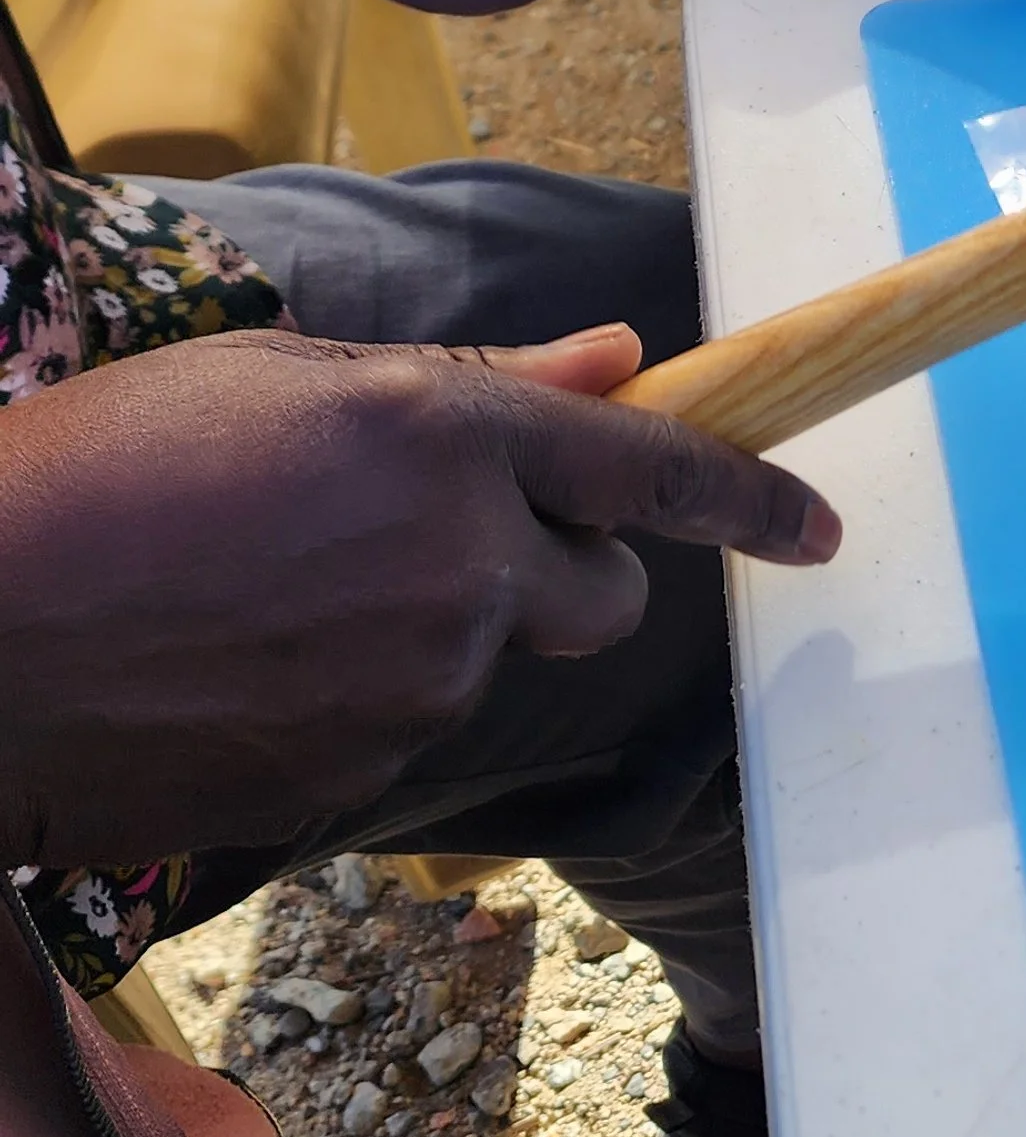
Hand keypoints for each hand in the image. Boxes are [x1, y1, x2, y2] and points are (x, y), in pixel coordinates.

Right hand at [0, 324, 838, 871]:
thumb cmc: (97, 476)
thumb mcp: (276, 380)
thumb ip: (474, 384)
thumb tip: (621, 358)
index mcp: (444, 439)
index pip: (654, 471)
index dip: (749, 500)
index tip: (816, 527)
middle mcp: (460, 569)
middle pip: (605, 595)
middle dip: (571, 568)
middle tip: (446, 534)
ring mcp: (414, 687)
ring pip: (489, 657)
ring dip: (431, 624)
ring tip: (272, 587)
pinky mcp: (359, 778)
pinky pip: (402, 724)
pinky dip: (355, 692)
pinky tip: (241, 659)